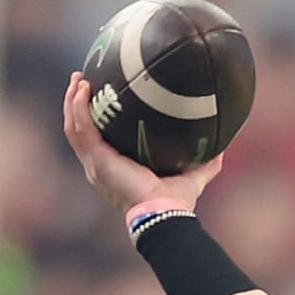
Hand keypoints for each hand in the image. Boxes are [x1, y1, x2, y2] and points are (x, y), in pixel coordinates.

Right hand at [62, 73, 223, 216]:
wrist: (165, 215)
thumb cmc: (175, 204)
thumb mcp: (192, 178)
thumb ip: (206, 165)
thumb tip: (223, 149)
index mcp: (115, 170)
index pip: (97, 141)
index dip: (94, 120)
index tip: (98, 97)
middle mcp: (100, 168)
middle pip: (79, 130)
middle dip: (76, 104)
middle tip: (80, 80)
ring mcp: (95, 165)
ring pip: (73, 127)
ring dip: (72, 101)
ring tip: (77, 79)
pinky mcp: (97, 161)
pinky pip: (80, 128)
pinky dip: (78, 107)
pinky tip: (81, 88)